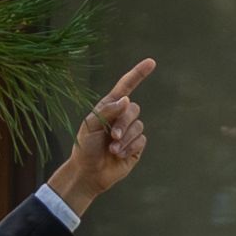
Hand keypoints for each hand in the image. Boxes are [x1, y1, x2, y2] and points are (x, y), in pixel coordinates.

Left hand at [46, 59, 154, 210]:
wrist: (87, 173)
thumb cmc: (84, 147)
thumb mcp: (89, 125)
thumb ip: (107, 111)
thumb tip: (126, 99)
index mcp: (109, 107)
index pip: (126, 87)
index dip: (138, 74)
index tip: (151, 62)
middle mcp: (121, 117)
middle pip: (134, 109)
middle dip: (124, 122)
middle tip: (112, 136)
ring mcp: (130, 132)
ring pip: (138, 126)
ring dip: (125, 138)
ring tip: (112, 149)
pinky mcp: (136, 147)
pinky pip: (141, 140)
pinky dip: (130, 147)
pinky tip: (119, 155)